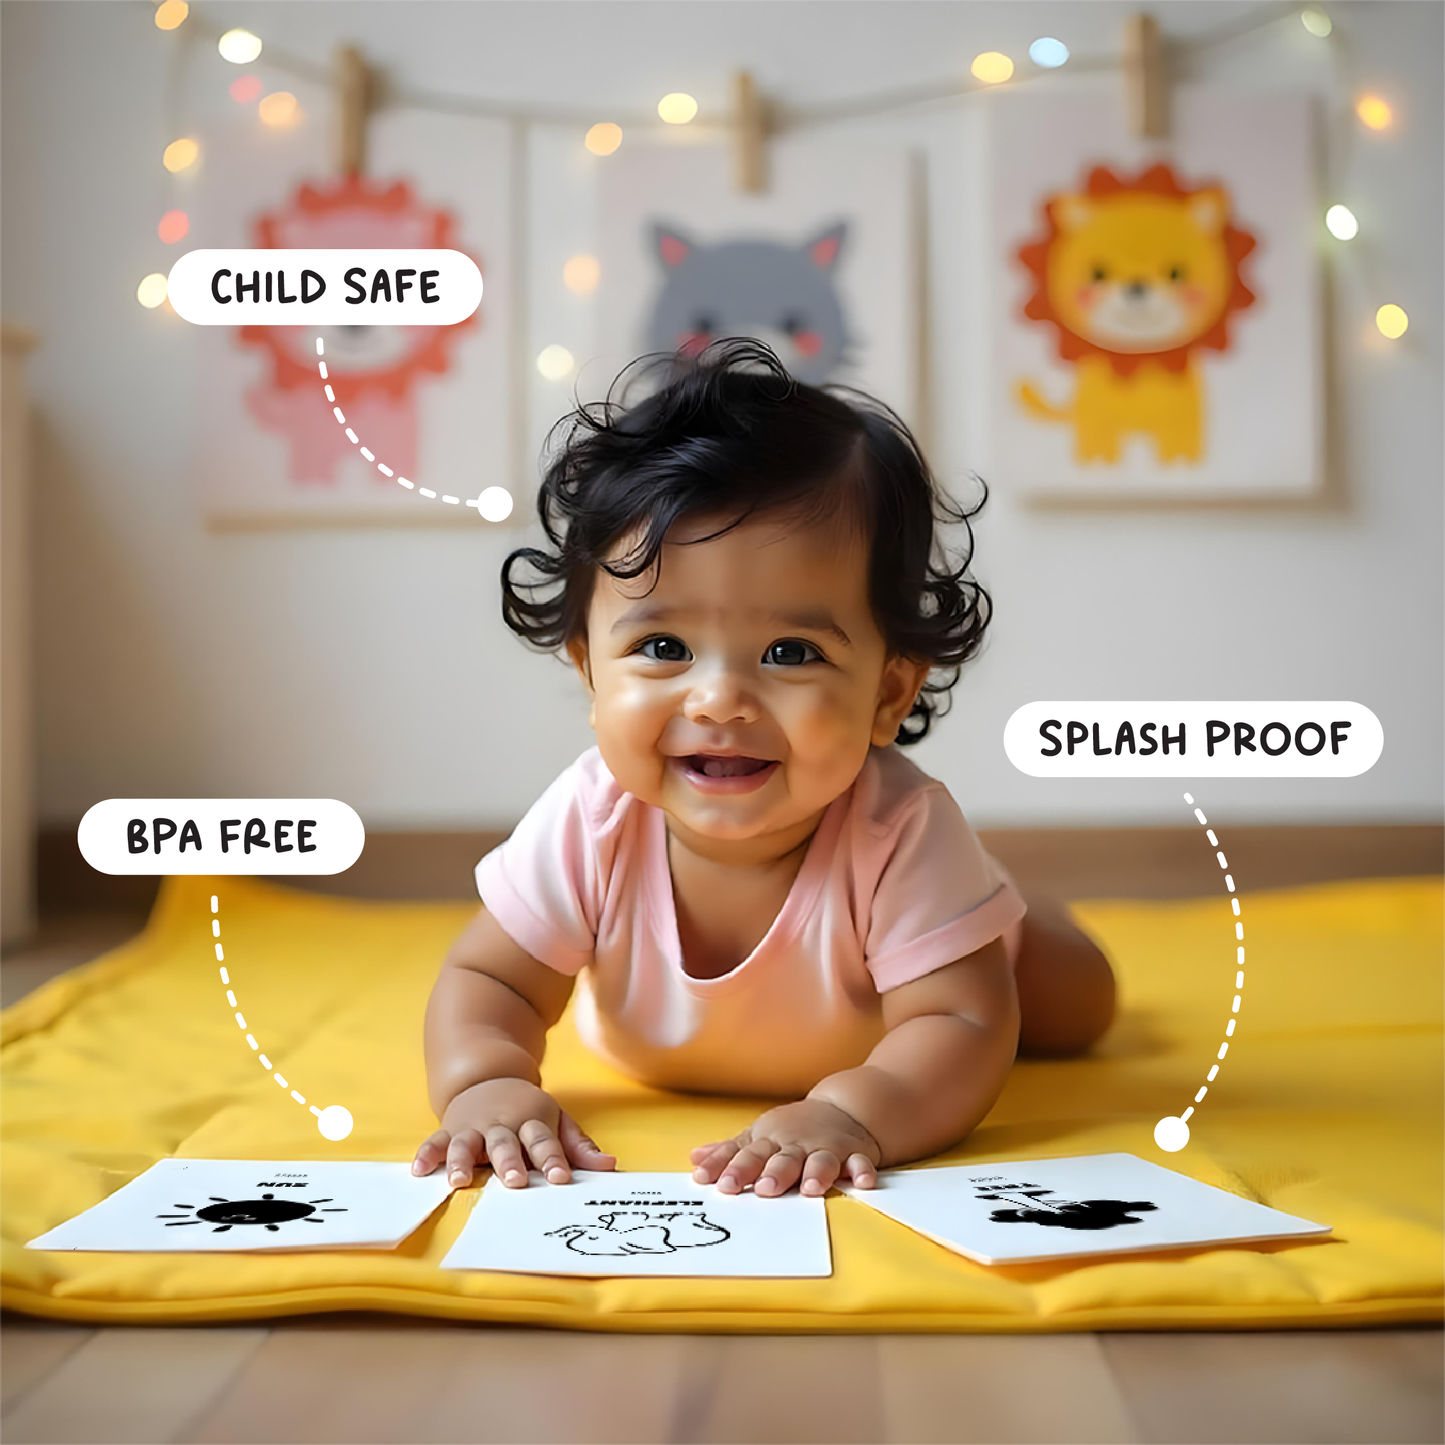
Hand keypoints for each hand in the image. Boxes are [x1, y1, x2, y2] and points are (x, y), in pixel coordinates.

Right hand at [412, 1077, 614, 1188]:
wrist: (488, 1076)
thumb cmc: (527, 1110)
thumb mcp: (557, 1120)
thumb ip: (580, 1147)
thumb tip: (611, 1166)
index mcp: (532, 1120)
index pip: (544, 1141)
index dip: (553, 1159)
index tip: (561, 1178)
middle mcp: (502, 1123)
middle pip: (505, 1143)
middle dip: (508, 1162)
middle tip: (513, 1181)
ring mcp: (473, 1126)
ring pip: (467, 1144)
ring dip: (461, 1161)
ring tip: (457, 1181)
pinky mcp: (450, 1130)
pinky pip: (435, 1142)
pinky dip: (427, 1154)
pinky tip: (419, 1171)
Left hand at [689, 1098, 880, 1197]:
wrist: (843, 1108)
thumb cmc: (792, 1129)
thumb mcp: (759, 1136)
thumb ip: (729, 1152)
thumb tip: (694, 1161)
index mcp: (771, 1142)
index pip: (748, 1155)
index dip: (733, 1169)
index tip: (717, 1184)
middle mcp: (797, 1145)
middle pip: (784, 1159)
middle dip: (774, 1173)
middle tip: (765, 1189)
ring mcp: (826, 1148)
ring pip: (821, 1160)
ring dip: (817, 1172)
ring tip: (811, 1188)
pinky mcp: (854, 1153)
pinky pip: (860, 1162)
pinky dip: (862, 1170)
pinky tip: (862, 1182)